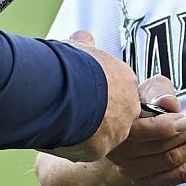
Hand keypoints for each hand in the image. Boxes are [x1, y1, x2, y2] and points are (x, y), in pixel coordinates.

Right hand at [44, 32, 140, 162]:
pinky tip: (59, 132)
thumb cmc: (72, 65)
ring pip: (102, 135)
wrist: (64, 88)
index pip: (118, 92)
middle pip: (114, 115)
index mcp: (124, 81)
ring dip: (85, 130)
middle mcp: (126, 107)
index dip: (101, 93)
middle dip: (96, 114)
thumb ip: (85, 46)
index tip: (86, 91)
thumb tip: (83, 36)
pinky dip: (73, 143)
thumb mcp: (80, 48)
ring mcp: (116, 130)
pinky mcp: (100, 149)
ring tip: (63, 120)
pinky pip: (86, 149)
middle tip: (74, 108)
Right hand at [106, 79, 185, 185]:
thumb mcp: (149, 88)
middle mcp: (121, 154)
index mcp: (118, 127)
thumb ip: (159, 92)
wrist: (136, 119)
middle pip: (164, 149)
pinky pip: (178, 176)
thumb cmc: (143, 101)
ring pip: (174, 163)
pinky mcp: (148, 182)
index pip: (142, 131)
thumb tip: (171, 104)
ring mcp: (133, 171)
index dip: (168, 126)